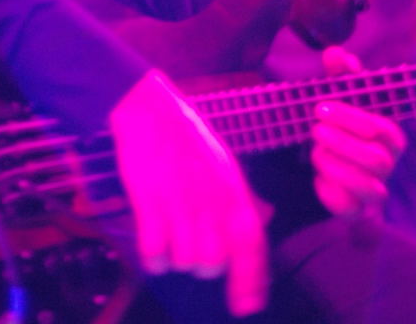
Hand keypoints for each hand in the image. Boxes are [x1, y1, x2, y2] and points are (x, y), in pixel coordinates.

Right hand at [109, 69, 268, 316]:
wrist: (150, 111)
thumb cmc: (187, 137)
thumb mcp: (223, 163)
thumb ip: (242, 195)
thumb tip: (265, 217)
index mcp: (233, 190)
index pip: (252, 244)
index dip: (252, 281)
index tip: (247, 307)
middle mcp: (212, 201)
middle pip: (215, 263)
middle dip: (203, 264)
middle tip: (189, 244)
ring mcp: (181, 203)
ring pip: (185, 261)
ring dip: (175, 258)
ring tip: (167, 236)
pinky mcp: (150, 203)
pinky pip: (155, 252)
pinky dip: (153, 256)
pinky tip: (151, 241)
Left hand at [310, 46, 405, 215]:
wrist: (340, 164)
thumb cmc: (345, 124)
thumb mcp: (343, 96)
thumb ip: (342, 75)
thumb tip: (334, 52)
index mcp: (390, 135)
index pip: (381, 129)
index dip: (351, 118)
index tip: (321, 107)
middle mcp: (388, 164)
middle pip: (378, 160)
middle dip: (343, 143)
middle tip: (315, 128)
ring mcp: (375, 189)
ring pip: (368, 187)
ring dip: (336, 167)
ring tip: (315, 151)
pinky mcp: (358, 210)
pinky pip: (351, 210)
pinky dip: (331, 194)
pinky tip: (317, 177)